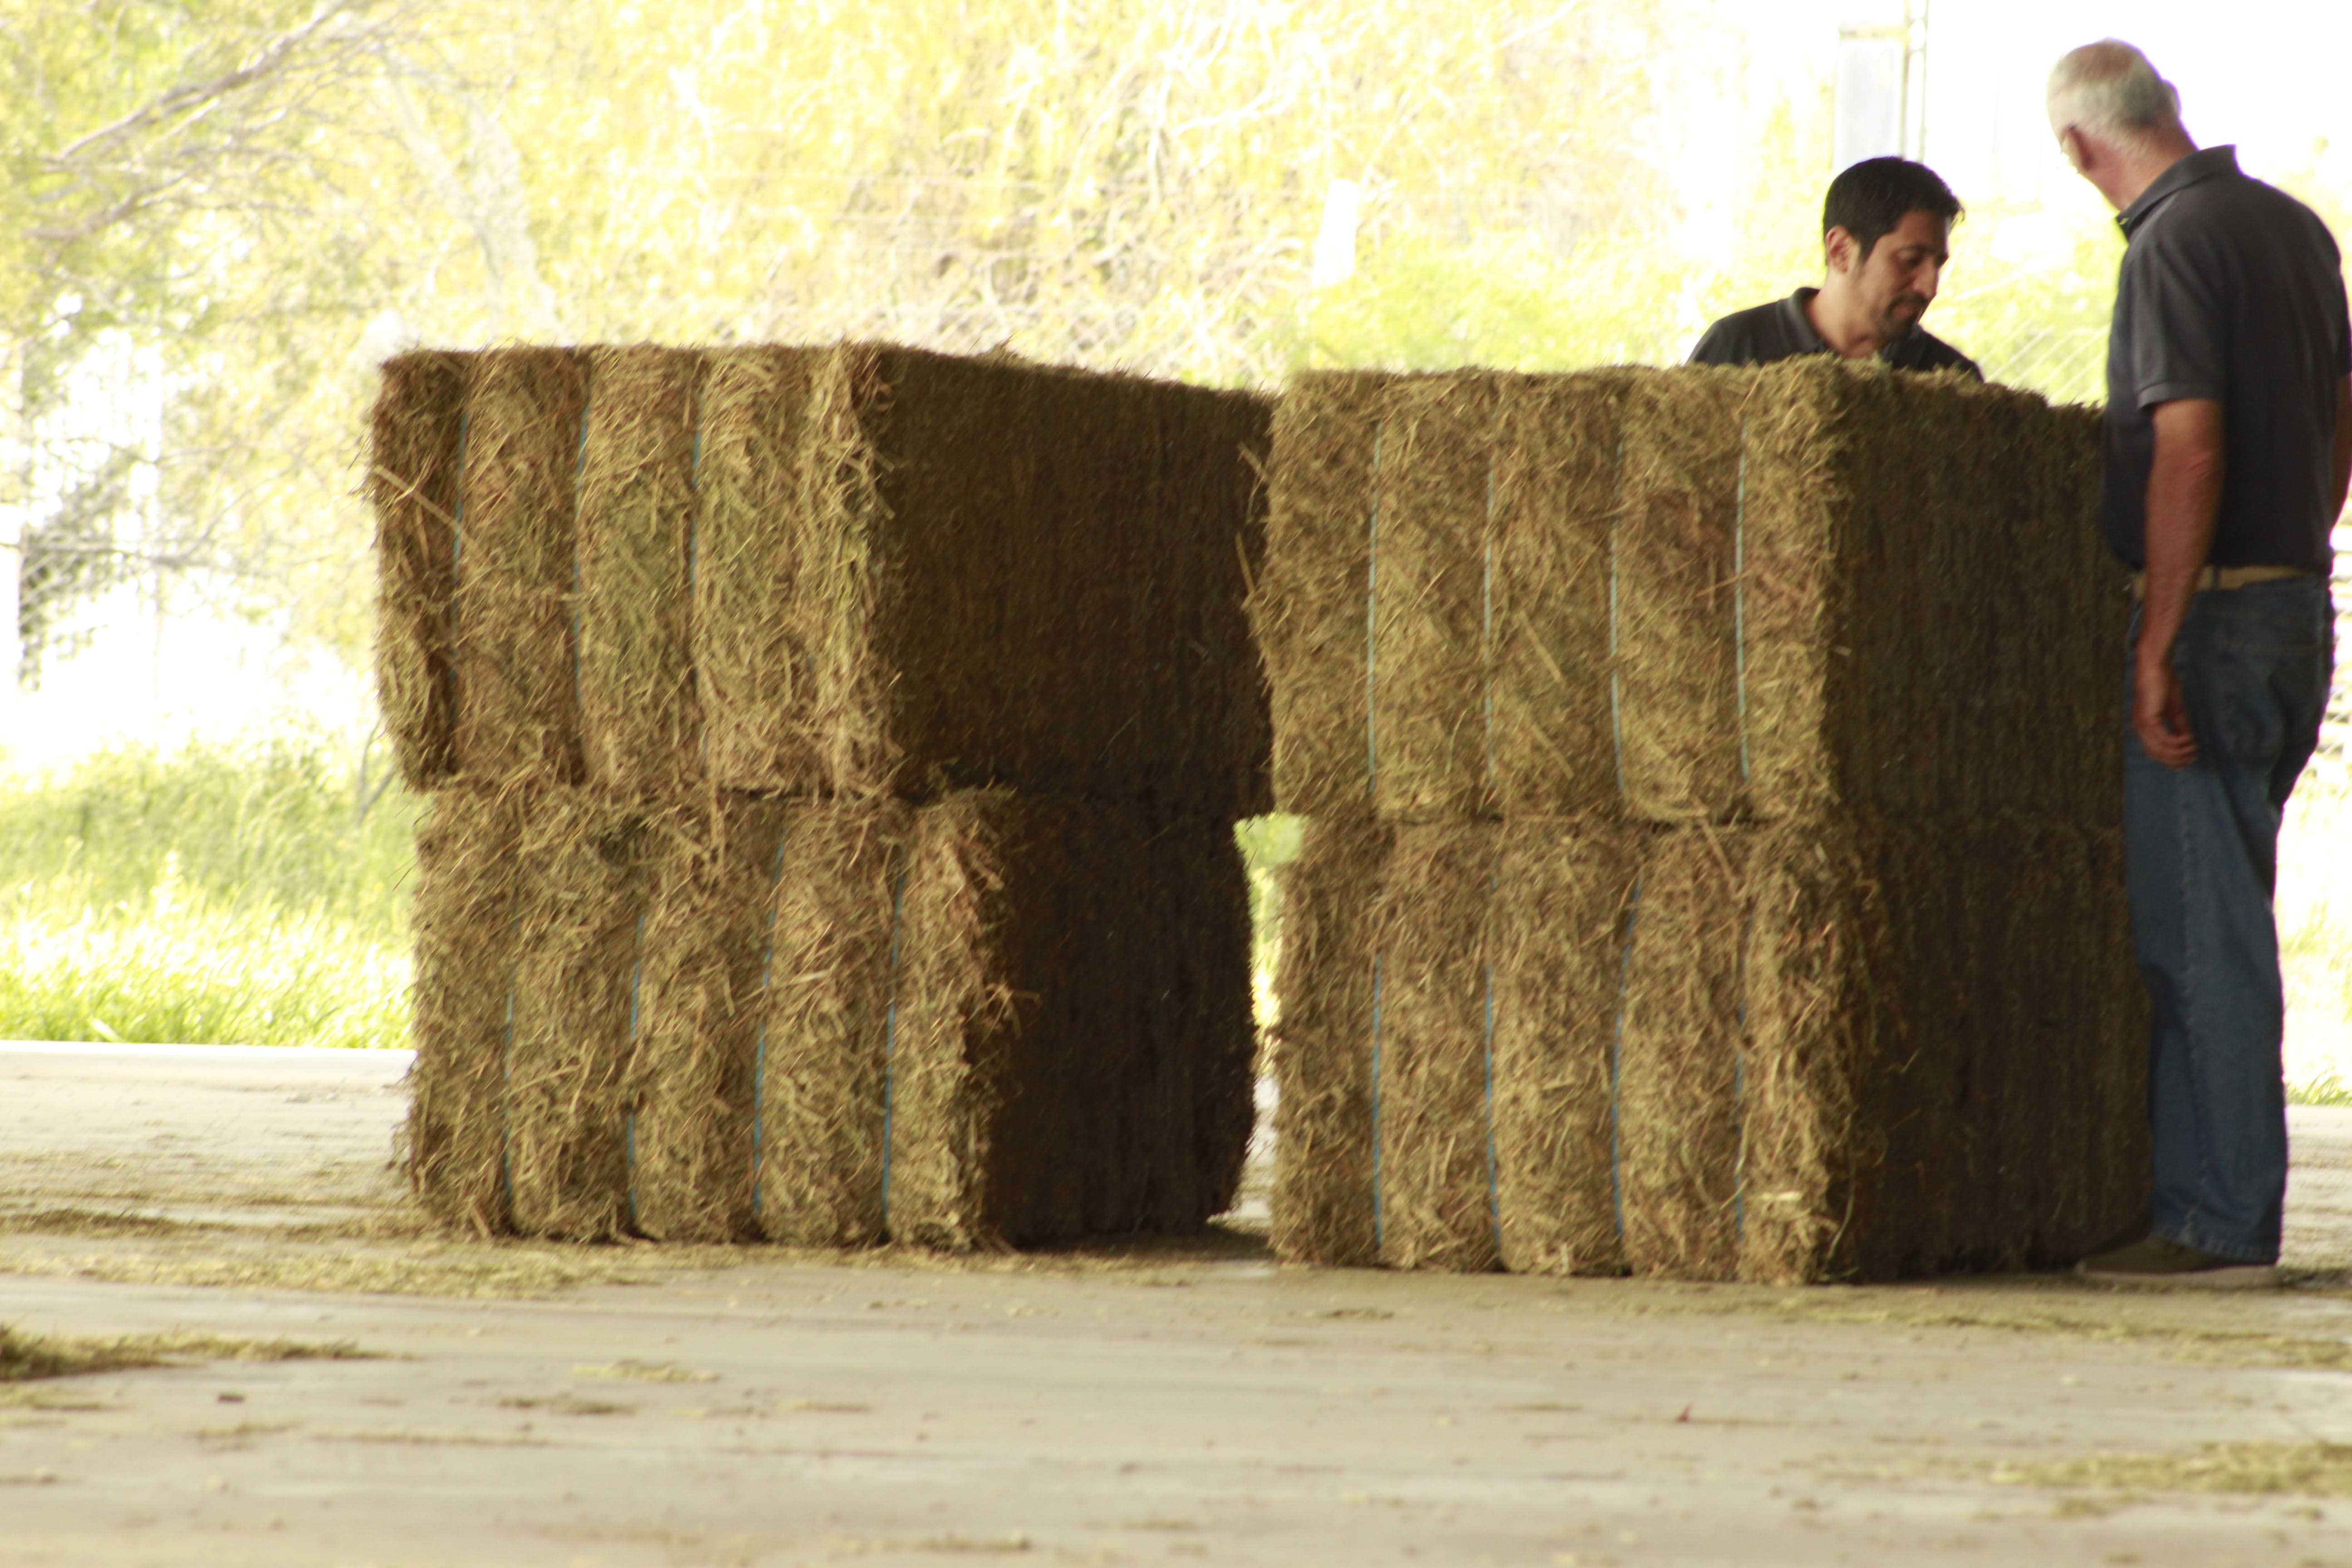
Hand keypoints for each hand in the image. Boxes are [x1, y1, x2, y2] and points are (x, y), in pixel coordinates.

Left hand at [2133, 644, 2196, 769]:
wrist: (2156, 667)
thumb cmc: (2164, 685)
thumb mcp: (2174, 710)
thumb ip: (2180, 725)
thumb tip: (2188, 740)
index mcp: (2144, 727)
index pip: (2155, 751)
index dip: (2170, 759)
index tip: (2185, 763)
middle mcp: (2139, 728)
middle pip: (2156, 753)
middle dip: (2175, 759)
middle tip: (2192, 758)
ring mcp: (2142, 724)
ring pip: (2160, 748)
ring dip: (2178, 752)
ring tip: (2192, 748)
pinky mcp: (2147, 719)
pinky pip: (2163, 738)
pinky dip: (2177, 742)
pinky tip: (2188, 740)